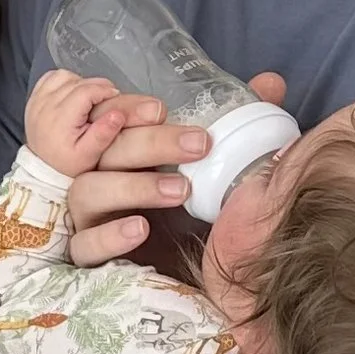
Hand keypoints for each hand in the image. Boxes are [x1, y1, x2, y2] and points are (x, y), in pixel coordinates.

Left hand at [23, 69, 136, 180]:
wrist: (43, 168)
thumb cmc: (68, 163)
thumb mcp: (89, 155)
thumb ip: (103, 134)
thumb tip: (117, 114)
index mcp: (60, 118)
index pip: (85, 91)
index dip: (104, 90)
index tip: (115, 96)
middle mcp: (46, 105)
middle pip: (76, 81)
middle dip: (96, 85)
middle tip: (107, 98)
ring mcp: (37, 100)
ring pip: (63, 76)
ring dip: (80, 81)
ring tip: (89, 96)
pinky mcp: (33, 99)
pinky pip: (50, 78)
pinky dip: (64, 80)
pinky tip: (72, 93)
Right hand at [64, 69, 287, 269]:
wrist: (177, 269)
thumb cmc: (187, 205)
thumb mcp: (214, 162)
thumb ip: (239, 123)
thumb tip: (270, 83)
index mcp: (119, 149)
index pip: (109, 118)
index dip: (127, 109)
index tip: (162, 109)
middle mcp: (96, 176)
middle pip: (105, 150)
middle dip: (150, 143)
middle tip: (199, 145)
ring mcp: (87, 216)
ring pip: (89, 191)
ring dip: (134, 186)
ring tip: (181, 190)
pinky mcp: (87, 255)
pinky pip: (84, 245)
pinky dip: (110, 235)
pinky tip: (141, 229)